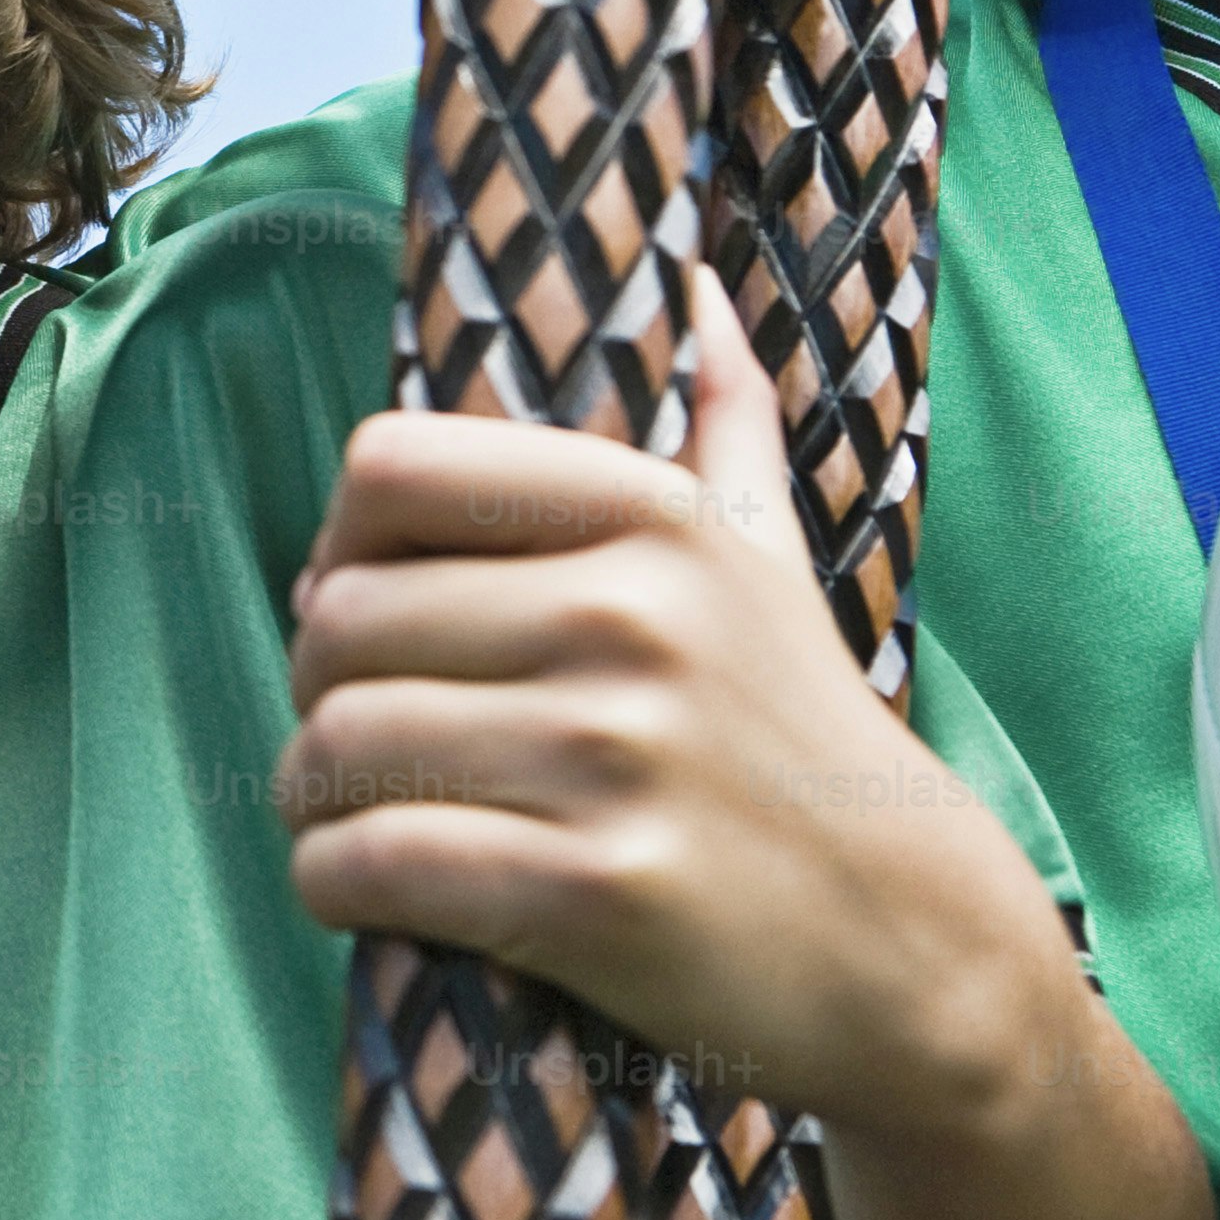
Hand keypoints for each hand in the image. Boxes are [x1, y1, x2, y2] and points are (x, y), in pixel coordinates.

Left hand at [276, 272, 1073, 1143]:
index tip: (366, 611)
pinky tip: (359, 886)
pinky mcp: (597, 891)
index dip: (339, 548)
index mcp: (656, 517)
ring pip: (337, 745)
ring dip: (309, 796)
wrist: (910, 943)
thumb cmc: (799, 737)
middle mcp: (635, 619)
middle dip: (314, 693)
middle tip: (351, 739)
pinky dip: (331, 880)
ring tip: (347, 814)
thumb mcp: (771, 559)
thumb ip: (722, 416)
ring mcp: (617, 756)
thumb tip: (691, 276)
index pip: (386, 469)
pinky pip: (374, 862)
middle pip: (336, 622)